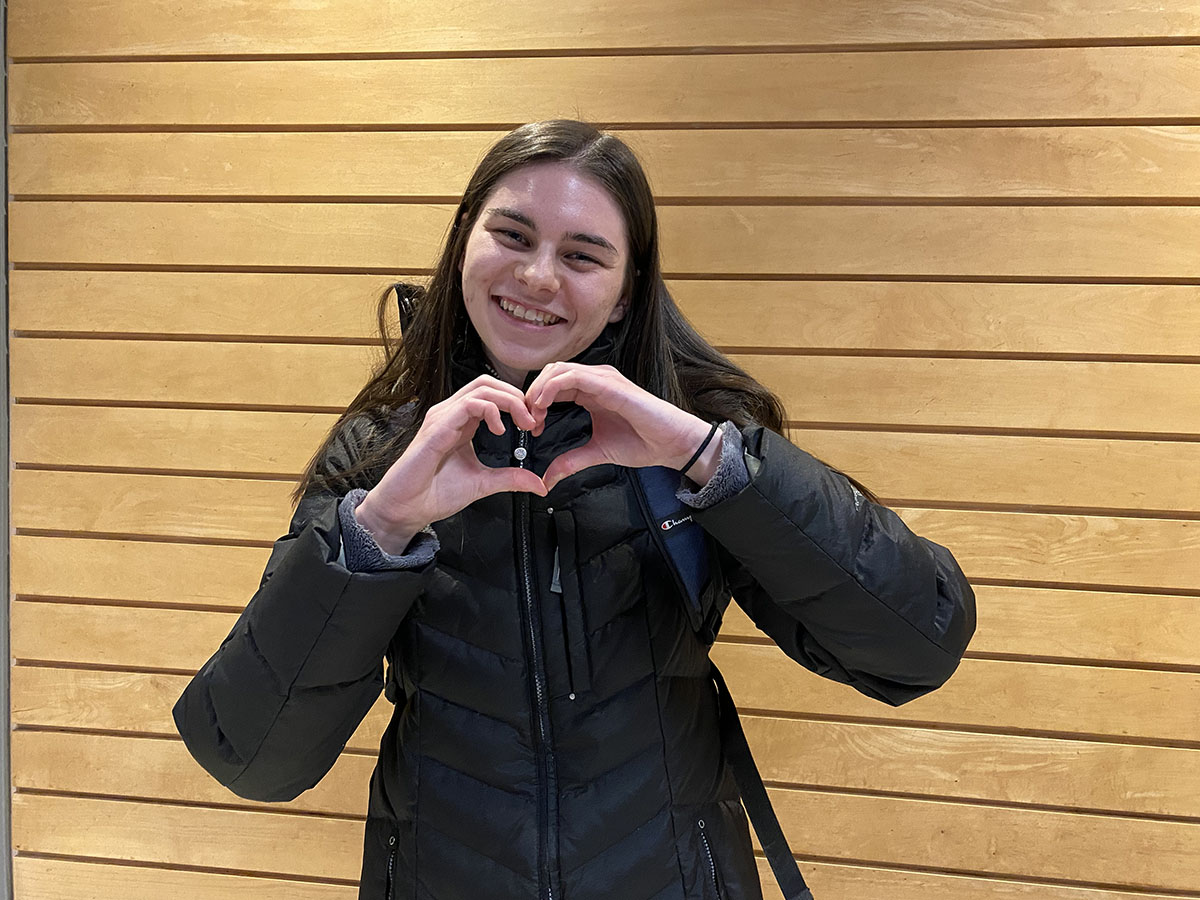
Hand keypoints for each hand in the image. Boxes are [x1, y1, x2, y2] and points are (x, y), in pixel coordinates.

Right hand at [355, 376, 547, 552]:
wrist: (406, 508)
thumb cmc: (435, 493)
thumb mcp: (483, 483)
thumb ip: (510, 478)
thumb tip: (539, 483)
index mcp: (462, 422)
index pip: (492, 394)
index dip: (517, 403)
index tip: (534, 424)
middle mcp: (452, 414)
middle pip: (488, 384)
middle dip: (517, 397)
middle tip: (533, 419)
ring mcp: (443, 418)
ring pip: (481, 388)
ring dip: (509, 401)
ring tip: (523, 422)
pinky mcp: (437, 428)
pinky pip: (468, 405)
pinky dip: (491, 411)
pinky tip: (500, 430)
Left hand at [525, 362, 721, 491]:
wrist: (671, 443)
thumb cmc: (643, 442)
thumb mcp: (597, 452)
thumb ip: (570, 461)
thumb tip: (548, 478)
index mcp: (590, 392)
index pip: (553, 385)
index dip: (536, 403)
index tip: (532, 427)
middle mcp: (595, 380)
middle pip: (550, 373)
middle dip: (533, 395)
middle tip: (529, 420)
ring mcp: (602, 379)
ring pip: (557, 370)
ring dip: (538, 391)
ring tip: (534, 414)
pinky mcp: (609, 384)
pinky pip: (572, 377)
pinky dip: (551, 388)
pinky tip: (543, 406)